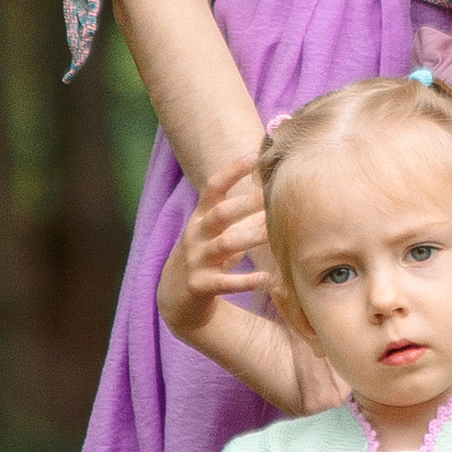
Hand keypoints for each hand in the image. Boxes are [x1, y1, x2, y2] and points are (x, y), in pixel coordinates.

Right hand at [175, 155, 267, 305]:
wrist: (173, 295)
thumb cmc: (207, 257)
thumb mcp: (218, 232)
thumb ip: (243, 215)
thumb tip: (277, 193)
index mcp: (201, 217)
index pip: (213, 187)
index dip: (231, 171)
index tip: (253, 156)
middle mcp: (196, 235)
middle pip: (220, 213)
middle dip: (246, 203)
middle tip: (273, 195)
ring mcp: (196, 260)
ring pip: (225, 244)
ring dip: (251, 237)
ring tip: (276, 234)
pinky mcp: (200, 285)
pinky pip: (224, 283)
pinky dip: (246, 281)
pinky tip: (267, 279)